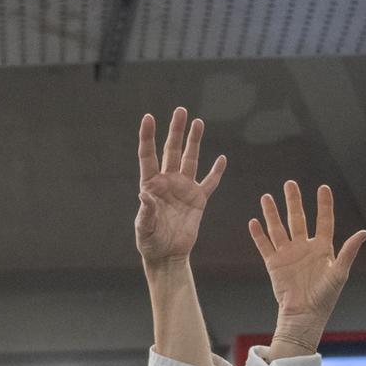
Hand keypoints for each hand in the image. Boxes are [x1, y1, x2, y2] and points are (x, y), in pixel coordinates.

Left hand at [134, 108, 225, 266]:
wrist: (167, 255)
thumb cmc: (150, 242)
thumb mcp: (144, 229)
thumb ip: (145, 213)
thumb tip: (144, 195)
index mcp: (150, 185)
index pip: (148, 155)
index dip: (148, 136)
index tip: (149, 117)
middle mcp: (167, 182)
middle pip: (172, 150)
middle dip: (176, 130)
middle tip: (180, 110)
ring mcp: (184, 189)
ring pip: (191, 159)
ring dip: (194, 141)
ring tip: (198, 122)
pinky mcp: (199, 200)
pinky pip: (210, 182)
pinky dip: (216, 171)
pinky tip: (222, 158)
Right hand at [246, 181, 365, 353]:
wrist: (304, 315)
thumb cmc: (325, 297)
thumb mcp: (340, 273)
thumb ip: (349, 251)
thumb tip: (364, 232)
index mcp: (322, 248)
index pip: (324, 221)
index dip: (324, 205)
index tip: (323, 188)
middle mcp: (304, 248)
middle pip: (298, 219)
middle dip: (293, 201)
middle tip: (289, 184)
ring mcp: (288, 254)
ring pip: (278, 229)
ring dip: (272, 213)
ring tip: (266, 197)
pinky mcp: (274, 264)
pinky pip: (265, 246)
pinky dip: (259, 234)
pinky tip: (254, 221)